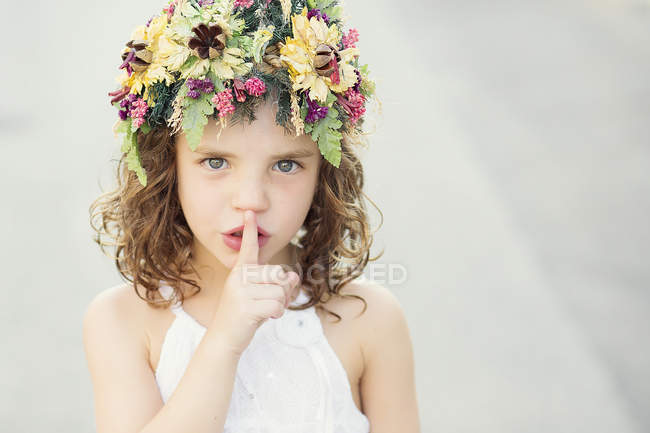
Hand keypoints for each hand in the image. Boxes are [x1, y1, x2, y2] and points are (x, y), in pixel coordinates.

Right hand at [210, 210, 300, 355]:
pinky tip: (264, 318)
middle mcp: (238, 278)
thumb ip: (277, 285)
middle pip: (278, 274)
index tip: (250, 212)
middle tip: (269, 303)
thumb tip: (293, 278)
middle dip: (282, 291)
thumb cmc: (244, 316)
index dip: (250, 230)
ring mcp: (240, 292)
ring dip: (280, 304)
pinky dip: (277, 314)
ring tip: (264, 311)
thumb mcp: (261, 296)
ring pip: (279, 291)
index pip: (248, 248)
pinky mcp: (245, 307)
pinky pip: (276, 305)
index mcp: (240, 272)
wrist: (223, 340)